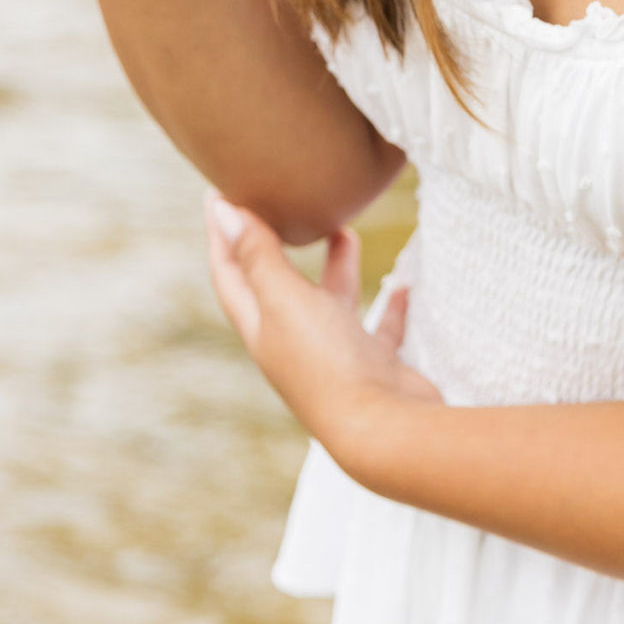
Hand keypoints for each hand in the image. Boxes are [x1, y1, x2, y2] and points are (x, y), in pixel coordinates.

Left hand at [205, 194, 440, 460]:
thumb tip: (221, 208)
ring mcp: (333, 359)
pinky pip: (377, 329)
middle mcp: (291, 345)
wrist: (384, 431)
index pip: (230, 274)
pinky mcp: (372, 368)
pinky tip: (404, 285)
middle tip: (282, 203)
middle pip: (276, 287)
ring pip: (328, 303)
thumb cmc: (327, 364)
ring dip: (333, 267)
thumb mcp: (286, 299)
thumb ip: (259, 254)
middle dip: (276, 244)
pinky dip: (388, 305)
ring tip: (345, 229)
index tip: (219, 192)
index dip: (222, 235)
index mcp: (261, 330)